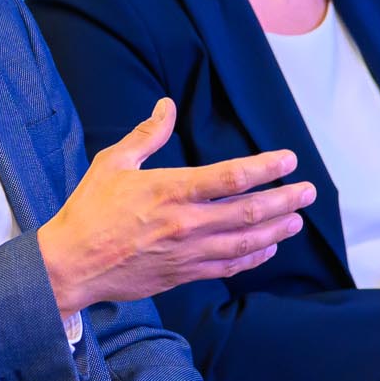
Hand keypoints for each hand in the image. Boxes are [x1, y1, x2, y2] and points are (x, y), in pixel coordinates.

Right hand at [40, 99, 314, 314]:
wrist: (70, 264)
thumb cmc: (89, 210)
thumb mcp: (113, 163)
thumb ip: (146, 135)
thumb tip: (166, 106)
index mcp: (170, 190)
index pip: (231, 177)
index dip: (266, 168)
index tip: (288, 160)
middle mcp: (185, 222)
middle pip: (249, 212)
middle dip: (285, 201)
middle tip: (309, 192)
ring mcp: (186, 252)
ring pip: (245, 243)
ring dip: (277, 230)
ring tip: (297, 220)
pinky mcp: (182, 274)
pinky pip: (227, 266)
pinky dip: (252, 258)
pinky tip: (267, 248)